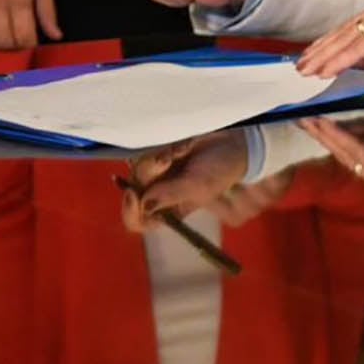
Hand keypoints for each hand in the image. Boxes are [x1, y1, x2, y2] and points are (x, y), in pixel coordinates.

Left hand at [120, 130, 249, 229]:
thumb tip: (144, 204)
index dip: (131, 211)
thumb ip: (172, 195)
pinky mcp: (157, 153)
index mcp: (168, 211)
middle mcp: (159, 194)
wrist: (232, 142)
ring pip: (138, 167)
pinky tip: (181, 144)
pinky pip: (145, 150)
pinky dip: (162, 145)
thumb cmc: (221, 171)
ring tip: (181, 150)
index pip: (138, 221)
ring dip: (157, 156)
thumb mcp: (200, 187)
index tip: (133, 193)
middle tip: (167, 160)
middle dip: (149, 173)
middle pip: (134, 189)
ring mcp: (156, 173)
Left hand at [295, 0, 363, 80]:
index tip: (315, 55)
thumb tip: (342, 62)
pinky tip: (325, 72)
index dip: (332, 43)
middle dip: (322, 49)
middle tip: (302, 64)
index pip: (354, 25)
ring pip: (348, 37)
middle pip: (347, 29)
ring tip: (308, 70)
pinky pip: (358, 47)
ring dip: (325, 56)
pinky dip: (339, 61)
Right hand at [297, 114, 363, 201]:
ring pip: (349, 155)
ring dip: (328, 137)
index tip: (313, 119)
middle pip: (346, 156)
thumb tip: (338, 121)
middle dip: (324, 136)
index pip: (354, 154)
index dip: (333, 136)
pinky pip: (358, 153)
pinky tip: (326, 125)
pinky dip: (341, 138)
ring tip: (309, 120)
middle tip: (303, 119)